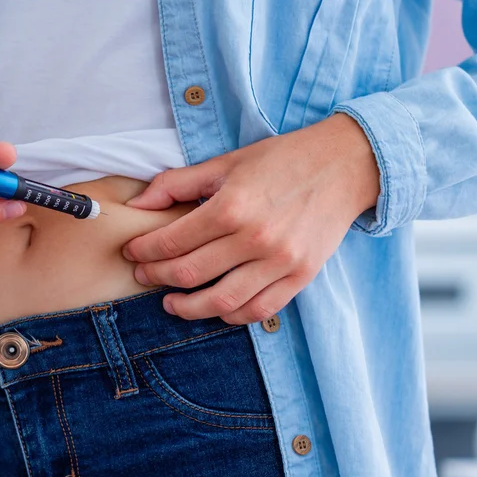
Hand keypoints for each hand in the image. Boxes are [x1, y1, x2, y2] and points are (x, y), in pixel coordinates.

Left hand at [121, 114, 379, 324]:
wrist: (344, 165)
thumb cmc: (281, 160)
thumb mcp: (225, 163)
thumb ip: (177, 183)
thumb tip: (138, 205)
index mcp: (232, 206)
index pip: (172, 242)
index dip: (145, 251)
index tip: (132, 253)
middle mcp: (255, 238)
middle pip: (190, 274)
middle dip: (157, 277)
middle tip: (144, 275)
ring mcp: (281, 262)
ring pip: (222, 303)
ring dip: (188, 309)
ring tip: (172, 303)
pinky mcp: (301, 277)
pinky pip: (259, 310)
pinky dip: (231, 316)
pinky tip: (215, 308)